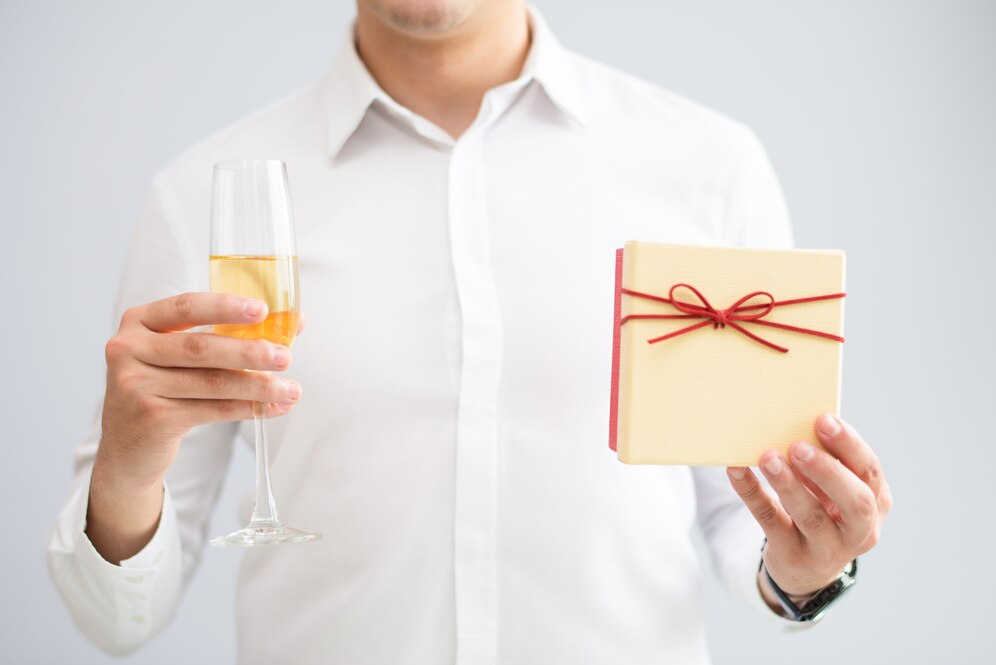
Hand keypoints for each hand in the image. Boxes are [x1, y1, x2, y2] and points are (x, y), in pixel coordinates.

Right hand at [88, 292, 302, 561]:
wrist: (128, 446)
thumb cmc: (165, 387)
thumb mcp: (182, 355)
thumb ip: (228, 334)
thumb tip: (294, 322)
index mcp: (139, 321)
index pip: (186, 306)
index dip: (226, 306)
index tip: (263, 310)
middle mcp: (129, 349)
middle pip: (200, 347)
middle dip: (249, 352)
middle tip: (286, 356)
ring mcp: (135, 385)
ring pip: (211, 382)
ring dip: (258, 386)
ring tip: (291, 389)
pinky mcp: (152, 418)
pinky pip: (212, 410)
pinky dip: (248, 408)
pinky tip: (274, 407)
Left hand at [726, 414, 892, 597]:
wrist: (806, 569)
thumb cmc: (822, 511)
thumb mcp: (833, 491)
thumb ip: (825, 462)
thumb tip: (792, 421)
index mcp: (876, 502)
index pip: (870, 471)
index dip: (849, 445)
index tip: (823, 420)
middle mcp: (860, 530)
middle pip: (855, 501)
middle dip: (828, 471)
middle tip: (797, 446)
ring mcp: (828, 549)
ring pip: (811, 515)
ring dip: (788, 484)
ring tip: (767, 457)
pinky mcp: (793, 556)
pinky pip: (771, 521)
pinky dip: (752, 493)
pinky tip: (737, 471)